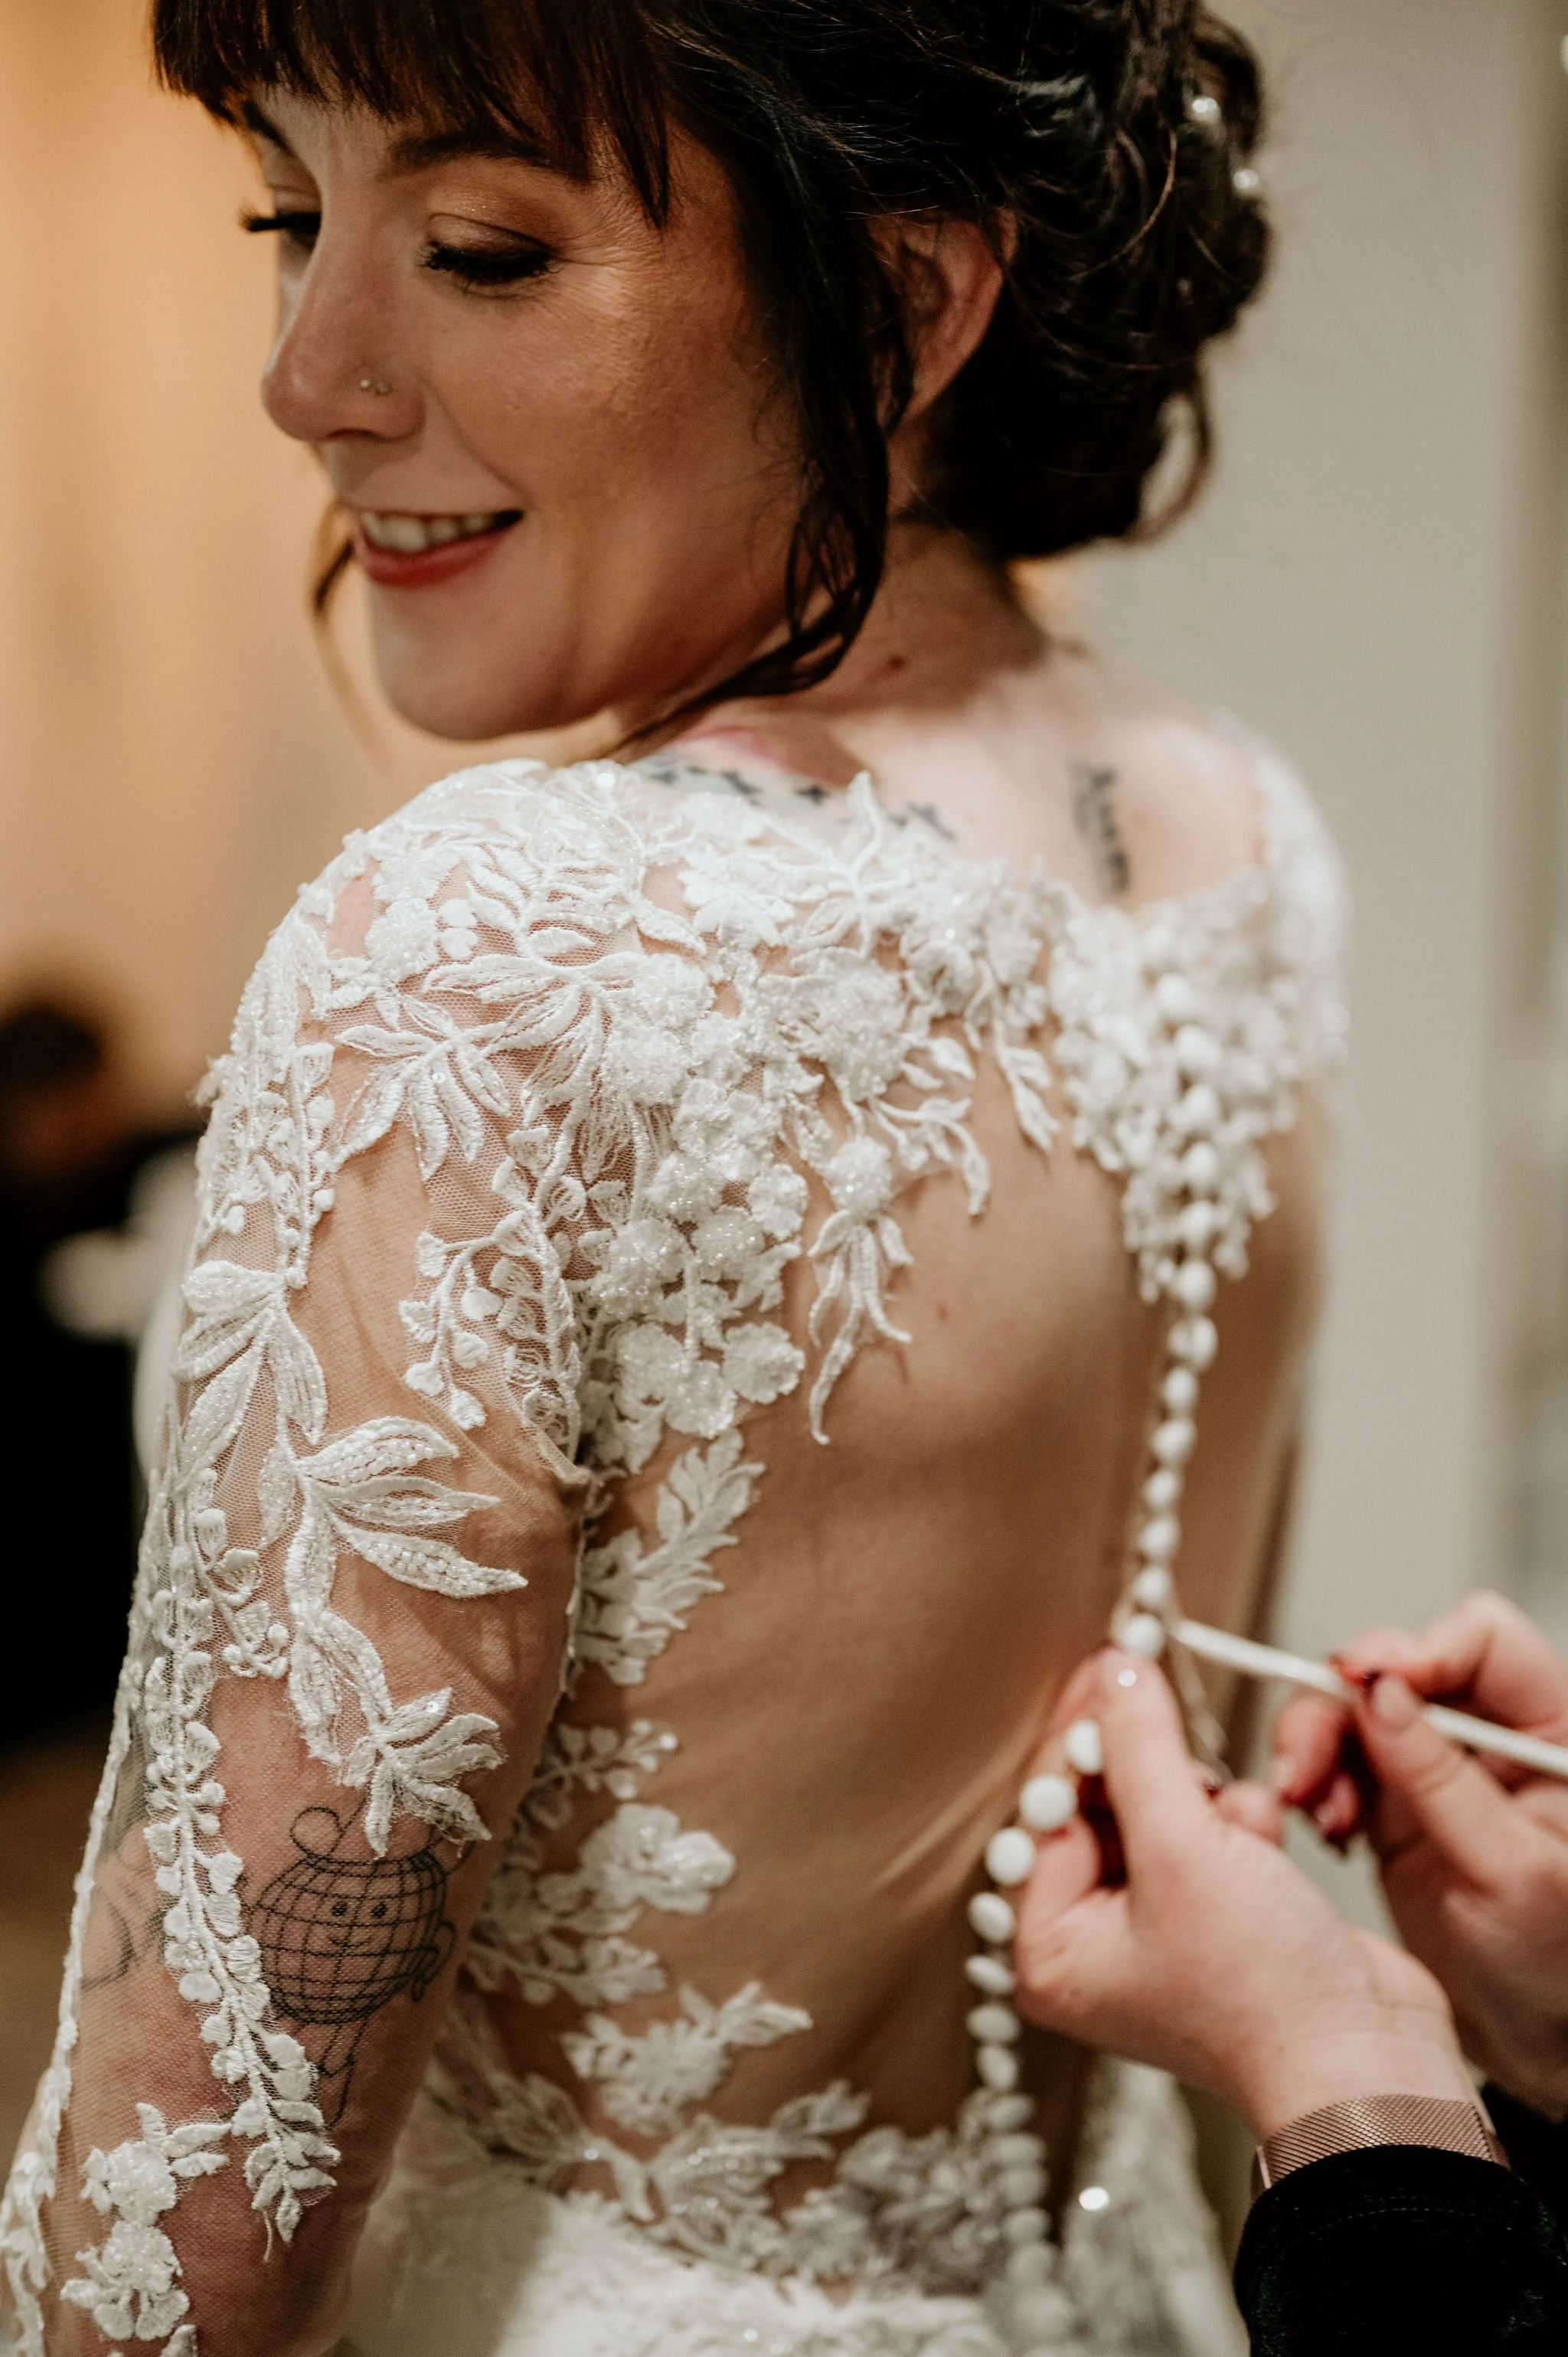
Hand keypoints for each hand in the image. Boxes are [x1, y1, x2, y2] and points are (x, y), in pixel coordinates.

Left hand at [1014, 1649, 1471, 2141]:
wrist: (1372, 2061)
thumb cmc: (1266, 1995)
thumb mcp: (1183, 1850)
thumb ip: (1139, 1748)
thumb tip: (1113, 1670)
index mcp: (1049, 1947)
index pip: (1045, 1808)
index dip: (1080, 1735)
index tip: (1108, 1663)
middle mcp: (1093, 1942)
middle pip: (1101, 1805)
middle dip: (1157, 1777)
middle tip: (1176, 1726)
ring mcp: (1158, 1929)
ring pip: (1163, 1809)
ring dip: (1209, 1803)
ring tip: (1241, 1833)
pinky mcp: (1218, 1915)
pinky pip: (1209, 1834)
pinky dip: (1241, 1826)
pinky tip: (1267, 1850)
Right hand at [1274, 1590, 1567, 2118]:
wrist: (1539, 2049)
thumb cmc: (1560, 1971)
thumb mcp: (1513, 1873)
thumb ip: (1443, 1778)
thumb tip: (1382, 1692)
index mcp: (1552, 1733)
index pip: (1483, 1641)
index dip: (1422, 1649)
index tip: (1371, 1685)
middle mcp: (1492, 1737)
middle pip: (1401, 1667)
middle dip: (1342, 1703)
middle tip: (1305, 1756)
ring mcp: (1439, 1769)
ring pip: (1357, 1710)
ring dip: (1317, 1746)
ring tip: (1306, 1802)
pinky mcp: (1397, 1804)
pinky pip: (1339, 1762)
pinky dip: (1315, 1785)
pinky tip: (1321, 1825)